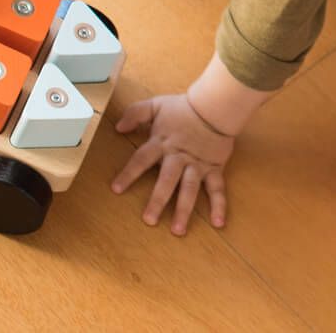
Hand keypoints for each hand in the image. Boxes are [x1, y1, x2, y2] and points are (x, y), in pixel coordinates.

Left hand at [113, 93, 234, 233]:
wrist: (216, 106)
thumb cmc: (184, 107)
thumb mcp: (156, 105)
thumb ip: (136, 113)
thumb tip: (118, 127)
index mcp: (162, 143)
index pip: (141, 159)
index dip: (129, 173)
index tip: (116, 189)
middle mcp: (179, 157)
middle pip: (167, 180)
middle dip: (158, 200)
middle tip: (149, 220)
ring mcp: (197, 165)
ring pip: (189, 188)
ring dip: (184, 209)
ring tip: (178, 230)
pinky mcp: (214, 168)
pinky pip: (217, 189)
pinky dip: (219, 206)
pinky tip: (218, 223)